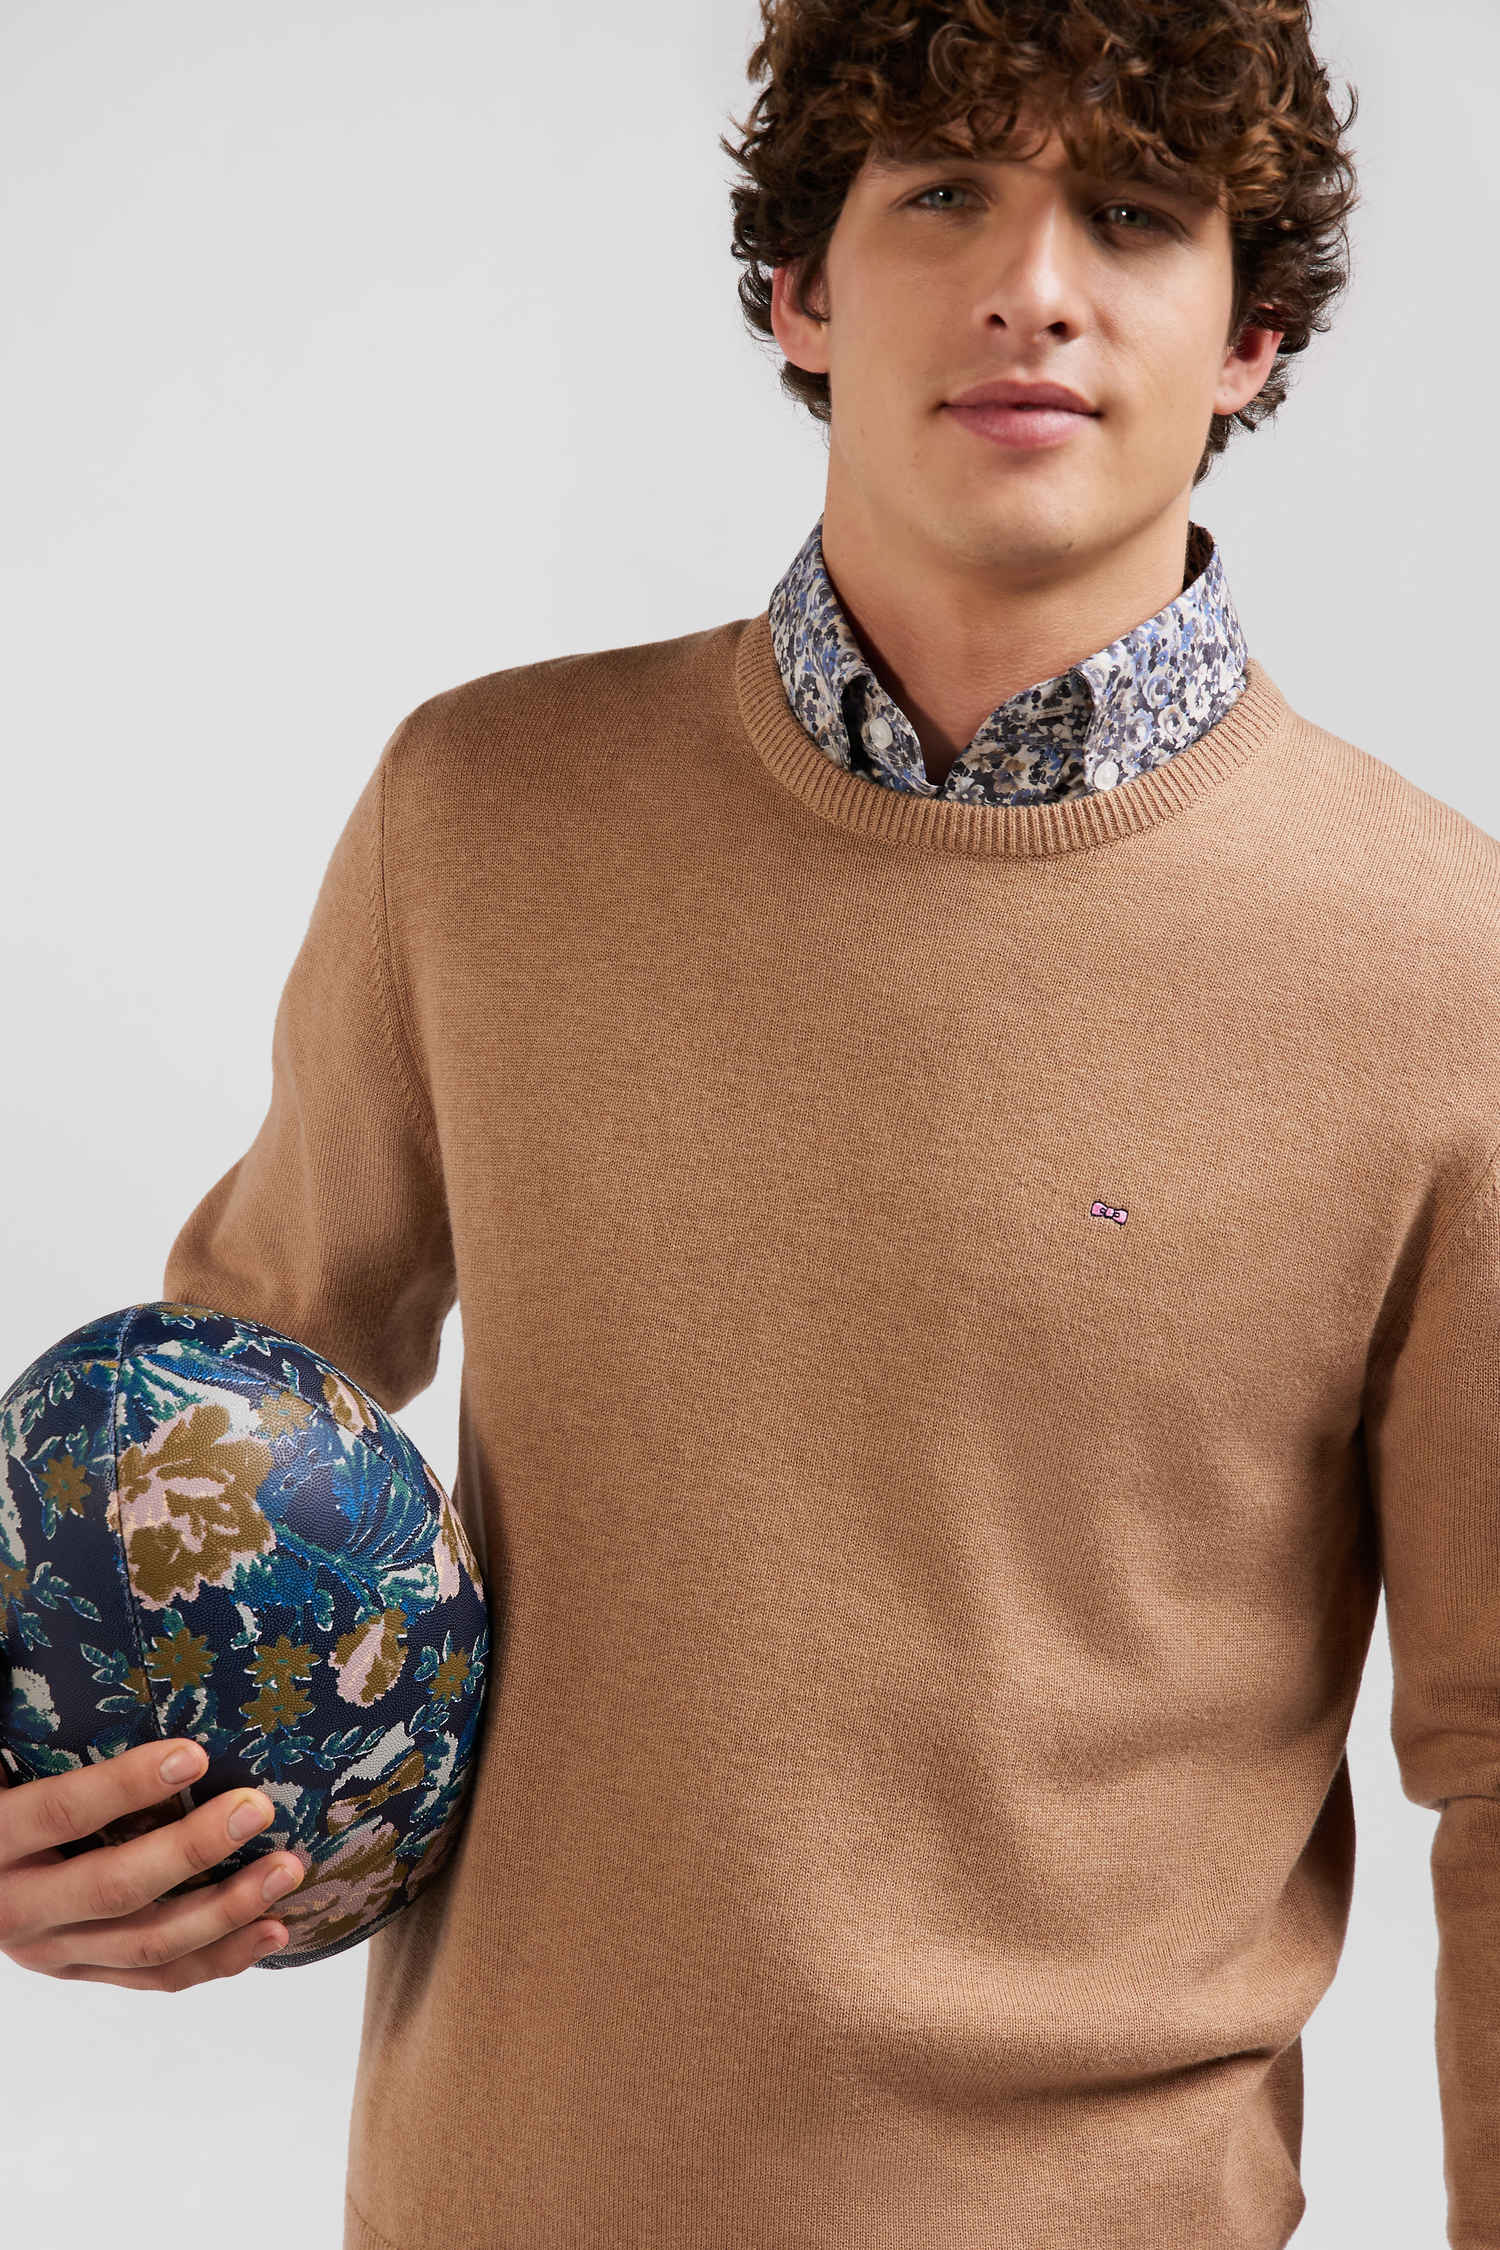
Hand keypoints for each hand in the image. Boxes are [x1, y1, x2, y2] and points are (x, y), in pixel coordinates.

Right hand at [0, 1738, 305, 1988]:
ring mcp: (52, 1951)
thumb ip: (35, 1733)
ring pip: (145, 1944)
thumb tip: (65, 1653)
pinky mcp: (82, 1972)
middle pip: (114, 1887)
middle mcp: (18, 1907)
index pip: (62, 1814)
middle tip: (257, 1810)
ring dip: (226, 1910)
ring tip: (287, 1870)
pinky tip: (273, 1930)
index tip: (195, 1754)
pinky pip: (155, 1978)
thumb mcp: (1, 1765)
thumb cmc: (3, 1796)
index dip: (125, 1786)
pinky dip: (219, 1959)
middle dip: (193, 1851)